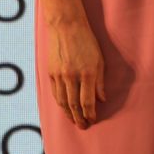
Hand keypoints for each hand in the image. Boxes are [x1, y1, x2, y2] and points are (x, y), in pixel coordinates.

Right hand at [43, 14, 105, 128]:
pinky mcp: (51, 72)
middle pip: (74, 105)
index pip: (88, 101)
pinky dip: (60, 103)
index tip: (93, 120)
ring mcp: (60, 75)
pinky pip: (55, 93)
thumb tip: (102, 99)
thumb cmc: (87, 42)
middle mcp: (72, 76)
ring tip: (74, 121)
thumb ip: (100, 82)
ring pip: (63, 101)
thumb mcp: (100, 60)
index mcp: (87, 73)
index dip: (90, 113)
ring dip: (68, 114)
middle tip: (83, 126)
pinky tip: (64, 108)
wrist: (66, 26)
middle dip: (79, 118)